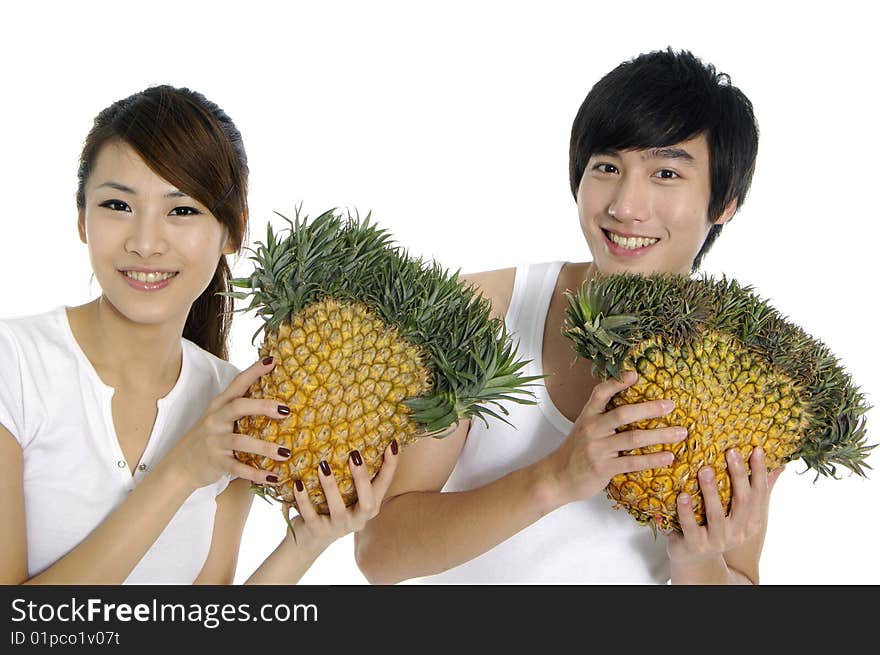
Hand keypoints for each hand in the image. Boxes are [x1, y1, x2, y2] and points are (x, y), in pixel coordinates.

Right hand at [168, 358, 292, 489]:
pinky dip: (256, 474)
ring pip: (241, 442)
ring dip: (264, 448)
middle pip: (238, 407)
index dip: (254, 372)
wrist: (180, 465)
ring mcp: (214, 441)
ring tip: (286, 453)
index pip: (237, 384)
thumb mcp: (220, 418)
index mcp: (219, 405)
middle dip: (262, 406)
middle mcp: (215, 420)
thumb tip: (275, 399)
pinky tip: (274, 477)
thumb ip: (239, 408)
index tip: (272, 361)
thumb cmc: (209, 438)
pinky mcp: (215, 462)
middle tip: (285, 410)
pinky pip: (238, 468)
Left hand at [282, 441, 399, 551]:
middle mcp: (358, 519)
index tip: (392, 443)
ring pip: (338, 510)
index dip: (391, 466)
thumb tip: (356, 437)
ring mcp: (338, 527)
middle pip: (367, 502)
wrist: (309, 539)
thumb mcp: (348, 493)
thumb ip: (355, 475)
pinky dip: (304, 499)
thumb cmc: (332, 507)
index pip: (384, 485)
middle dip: (362, 478)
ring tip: (323, 465)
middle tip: (355, 454)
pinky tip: (298, 483)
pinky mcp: (317, 531)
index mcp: (370, 506)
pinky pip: (311, 515)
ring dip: (331, 486)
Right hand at [546, 370, 686, 505]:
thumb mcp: (584, 429)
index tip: (635, 374)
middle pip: (623, 414)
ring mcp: (597, 449)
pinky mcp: (603, 467)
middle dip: (650, 409)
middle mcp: (592, 429)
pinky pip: (633, 462)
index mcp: (588, 416)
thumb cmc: (575, 452)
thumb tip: (630, 407)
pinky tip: (668, 457)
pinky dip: (653, 460)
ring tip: (680, 433)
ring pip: (633, 438)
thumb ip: (602, 418)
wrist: (557, 477)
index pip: (601, 393)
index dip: (617, 382)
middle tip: (671, 405)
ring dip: (660, 435)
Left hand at [666, 446, 784, 564]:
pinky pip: (691, 526)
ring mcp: (718, 540)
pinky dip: (686, 511)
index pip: (759, 493)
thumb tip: (779, 465)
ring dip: (710, 491)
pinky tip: (681, 495)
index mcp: (752, 522)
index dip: (759, 472)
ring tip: (705, 470)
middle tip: (731, 452)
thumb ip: (756, 491)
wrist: (697, 561)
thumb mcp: (740, 513)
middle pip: (742, 501)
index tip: (757, 449)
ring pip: (716, 514)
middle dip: (738, 475)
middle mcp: (738, 532)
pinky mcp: (696, 545)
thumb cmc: (718, 528)